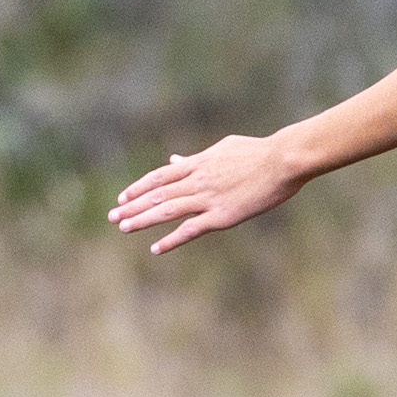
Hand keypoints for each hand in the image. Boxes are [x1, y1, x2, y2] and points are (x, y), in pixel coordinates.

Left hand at [110, 131, 307, 256]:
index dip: (139, 187)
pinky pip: (191, 229)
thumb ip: (197, 158)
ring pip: (167, 210)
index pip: (160, 176)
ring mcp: (208, 198)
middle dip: (132, 206)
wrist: (283, 160)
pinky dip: (171, 239)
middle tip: (113, 216)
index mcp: (198, 163)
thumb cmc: (259, 153)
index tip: (123, 197)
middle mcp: (197, 180)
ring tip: (123, 227)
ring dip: (143, 219)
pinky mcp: (221, 215)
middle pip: (157, 194)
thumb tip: (176, 159)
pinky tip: (156, 248)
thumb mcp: (223, 149)